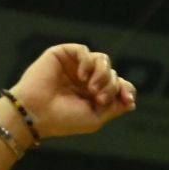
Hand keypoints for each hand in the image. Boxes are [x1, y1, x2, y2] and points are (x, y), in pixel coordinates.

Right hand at [8, 43, 136, 138]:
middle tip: (99, 98)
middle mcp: (86, 79)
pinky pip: (84, 50)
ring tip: (91, 89)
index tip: (127, 99)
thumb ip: (114, 107)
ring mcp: (74, 66)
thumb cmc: (64, 119)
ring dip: (102, 74)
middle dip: (111, 86)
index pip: (119, 86)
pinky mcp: (61, 55)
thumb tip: (132, 102)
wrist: (37, 113)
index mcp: (94, 94)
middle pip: (113, 73)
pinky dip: (87, 62)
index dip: (126, 90)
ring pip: (102, 60)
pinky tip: (82, 76)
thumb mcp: (96, 118)